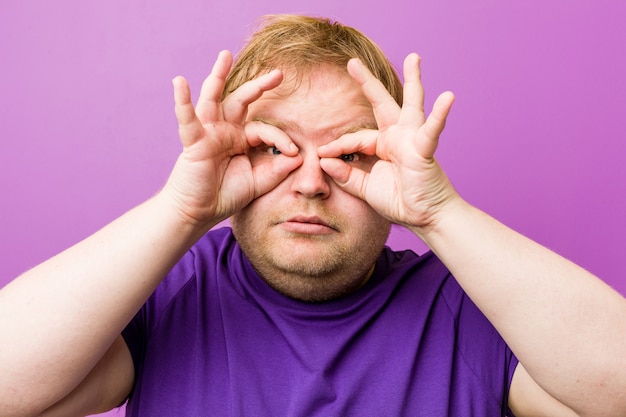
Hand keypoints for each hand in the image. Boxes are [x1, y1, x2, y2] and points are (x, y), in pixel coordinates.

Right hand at [164, 50, 300, 227]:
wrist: (200, 212)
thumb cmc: (226, 194)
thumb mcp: (259, 181)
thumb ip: (278, 169)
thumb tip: (300, 156)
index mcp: (241, 138)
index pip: (264, 129)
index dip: (280, 139)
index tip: (293, 152)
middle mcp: (225, 130)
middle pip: (242, 101)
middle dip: (259, 86)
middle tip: (279, 73)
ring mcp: (208, 133)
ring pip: (214, 99)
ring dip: (218, 76)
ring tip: (225, 55)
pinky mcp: (193, 142)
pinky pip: (187, 119)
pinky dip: (182, 101)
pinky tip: (180, 82)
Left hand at [318, 53, 456, 230]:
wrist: (425, 217)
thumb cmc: (399, 200)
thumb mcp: (365, 188)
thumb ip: (345, 175)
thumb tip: (324, 160)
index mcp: (383, 145)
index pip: (356, 138)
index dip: (338, 146)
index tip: (321, 153)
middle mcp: (398, 137)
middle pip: (381, 104)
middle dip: (367, 83)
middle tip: (352, 62)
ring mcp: (412, 140)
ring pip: (411, 104)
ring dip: (413, 81)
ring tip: (413, 58)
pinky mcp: (424, 149)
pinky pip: (431, 130)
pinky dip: (439, 115)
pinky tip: (448, 97)